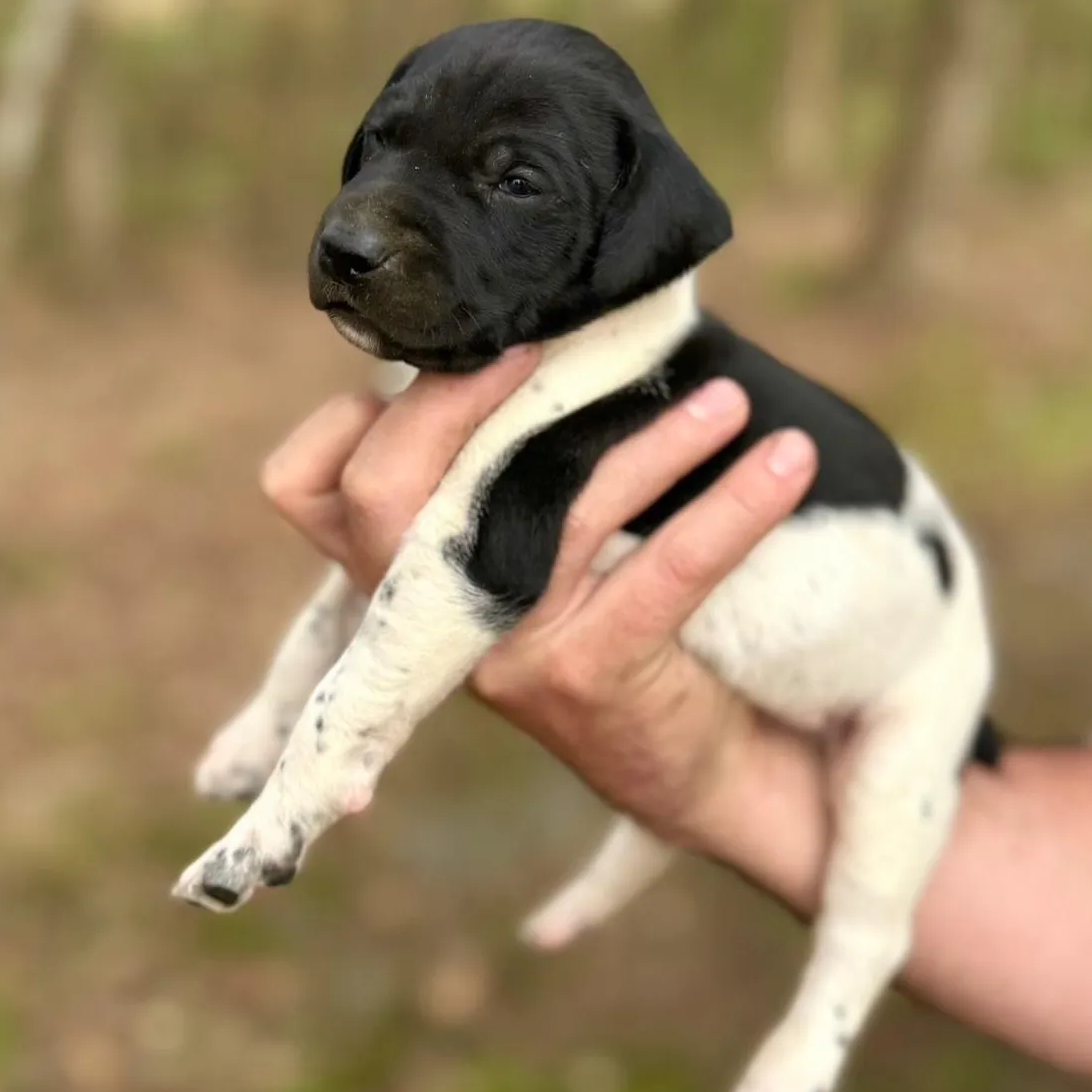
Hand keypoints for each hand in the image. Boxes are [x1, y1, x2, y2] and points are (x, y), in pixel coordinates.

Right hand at [258, 349, 817, 844]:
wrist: (688, 770)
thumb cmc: (609, 621)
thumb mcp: (525, 553)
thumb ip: (499, 469)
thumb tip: (552, 321)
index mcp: (400, 577)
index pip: (304, 491)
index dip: (348, 416)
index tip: (448, 353)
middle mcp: (427, 618)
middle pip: (383, 493)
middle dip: (455, 397)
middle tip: (547, 342)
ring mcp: (502, 652)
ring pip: (550, 508)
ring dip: (650, 438)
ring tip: (726, 399)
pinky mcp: (591, 675)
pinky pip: (669, 566)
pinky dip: (737, 501)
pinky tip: (786, 456)